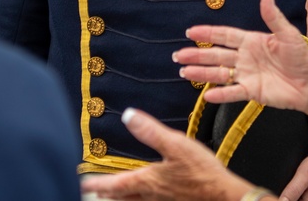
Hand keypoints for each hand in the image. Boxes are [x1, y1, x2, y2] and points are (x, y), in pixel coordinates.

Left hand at [79, 108, 257, 200]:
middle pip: (123, 198)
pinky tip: (149, 197)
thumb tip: (128, 116)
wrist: (225, 197)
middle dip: (108, 195)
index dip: (96, 183)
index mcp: (147, 182)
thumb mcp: (176, 145)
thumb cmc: (202, 174)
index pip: (114, 184)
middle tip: (96, 191)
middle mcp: (151, 197)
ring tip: (117, 195)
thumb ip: (150, 131)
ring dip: (124, 200)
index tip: (82, 182)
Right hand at [175, 0, 307, 113]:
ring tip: (183, 72)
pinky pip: (232, 93)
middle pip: (215, 55)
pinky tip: (206, 95)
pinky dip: (220, 95)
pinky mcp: (252, 92)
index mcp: (251, 41)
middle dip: (196, 55)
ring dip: (201, 73)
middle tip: (178, 55)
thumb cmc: (301, 58)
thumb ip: (273, 16)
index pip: (224, 36)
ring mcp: (246, 75)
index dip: (207, 33)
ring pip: (219, 73)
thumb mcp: (288, 34)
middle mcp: (245, 58)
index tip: (190, 32)